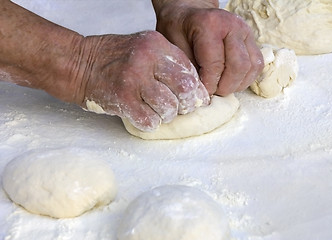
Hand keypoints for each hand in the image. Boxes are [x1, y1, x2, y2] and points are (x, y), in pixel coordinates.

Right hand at [76, 31, 209, 130]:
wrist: (78, 63)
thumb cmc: (114, 59)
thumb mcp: (144, 48)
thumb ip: (167, 64)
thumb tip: (194, 90)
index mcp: (156, 45)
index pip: (189, 71)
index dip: (196, 90)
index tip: (194, 99)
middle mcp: (147, 60)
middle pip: (185, 90)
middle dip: (186, 104)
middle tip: (179, 108)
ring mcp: (134, 80)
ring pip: (169, 109)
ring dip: (166, 115)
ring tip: (156, 111)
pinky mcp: (122, 100)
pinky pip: (150, 121)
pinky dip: (150, 123)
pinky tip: (143, 115)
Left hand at [152, 0, 263, 95]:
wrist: (188, 14)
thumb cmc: (179, 30)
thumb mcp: (174, 48)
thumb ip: (190, 70)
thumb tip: (202, 93)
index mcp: (210, 25)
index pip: (216, 65)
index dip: (210, 84)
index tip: (202, 92)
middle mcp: (232, 25)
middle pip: (239, 66)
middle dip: (226, 86)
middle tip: (213, 92)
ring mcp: (245, 31)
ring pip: (251, 67)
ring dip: (237, 84)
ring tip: (221, 87)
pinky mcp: (252, 39)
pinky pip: (257, 65)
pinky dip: (246, 78)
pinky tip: (231, 81)